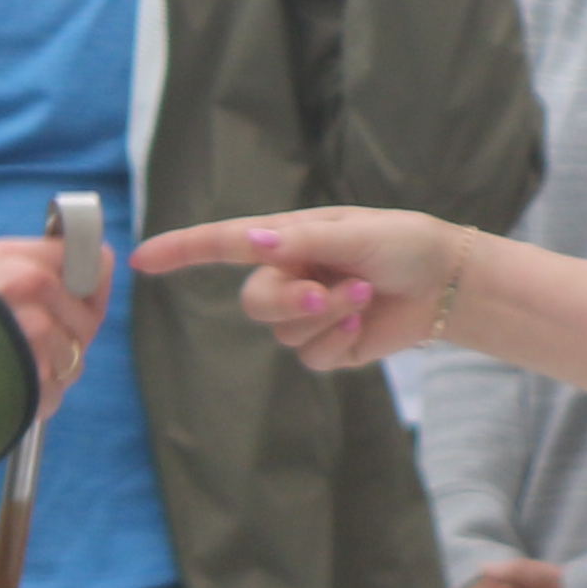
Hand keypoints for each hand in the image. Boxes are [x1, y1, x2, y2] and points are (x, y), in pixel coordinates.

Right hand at [0, 235, 108, 414]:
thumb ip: (38, 257)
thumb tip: (100, 260)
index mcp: (25, 270)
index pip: (92, 263)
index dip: (89, 279)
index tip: (81, 286)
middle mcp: (35, 308)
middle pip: (88, 319)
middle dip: (68, 329)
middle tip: (30, 332)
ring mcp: (37, 353)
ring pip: (73, 359)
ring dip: (50, 364)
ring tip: (10, 359)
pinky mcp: (33, 392)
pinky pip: (55, 393)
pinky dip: (36, 393)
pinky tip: (7, 382)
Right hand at [131, 209, 474, 374]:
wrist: (447, 285)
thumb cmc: (405, 244)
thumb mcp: (357, 232)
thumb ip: (306, 241)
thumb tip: (255, 242)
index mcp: (288, 239)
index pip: (223, 244)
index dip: (180, 251)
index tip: (140, 259)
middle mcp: (289, 274)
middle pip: (253, 300)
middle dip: (288, 300)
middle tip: (329, 291)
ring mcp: (306, 312)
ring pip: (281, 331)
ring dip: (325, 316)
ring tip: (364, 294)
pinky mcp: (327, 345)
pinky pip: (308, 355)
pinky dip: (337, 339)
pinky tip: (363, 323)